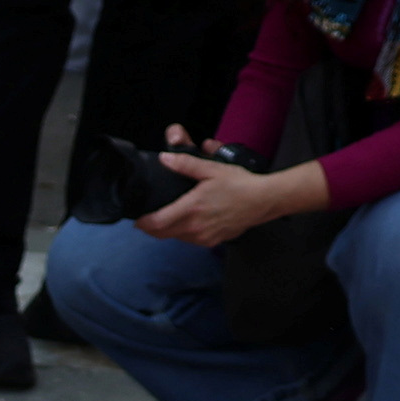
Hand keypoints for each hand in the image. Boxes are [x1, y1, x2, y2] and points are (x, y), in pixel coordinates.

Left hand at [146, 148, 321, 252]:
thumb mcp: (211, 169)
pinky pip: (191, 240)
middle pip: (163, 234)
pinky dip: (183, 234)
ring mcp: (204, 237)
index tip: (136, 220)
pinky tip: (185, 224)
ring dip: (168, 231)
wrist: (262, 201)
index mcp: (191, 209)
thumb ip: (185, 164)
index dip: (144, 223)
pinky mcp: (213, 241)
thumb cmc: (238, 184)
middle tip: (145, 221)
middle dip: (152, 228)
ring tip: (164, 220)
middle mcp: (195, 228)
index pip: (158, 223)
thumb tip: (165, 158)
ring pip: (177, 238)